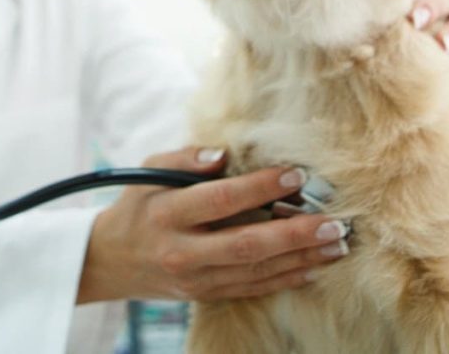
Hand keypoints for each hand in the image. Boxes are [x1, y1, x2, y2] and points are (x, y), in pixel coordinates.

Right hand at [77, 147, 349, 303]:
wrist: (112, 260)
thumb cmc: (139, 204)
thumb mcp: (150, 171)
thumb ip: (186, 158)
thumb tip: (225, 153)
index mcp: (167, 213)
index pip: (220, 199)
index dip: (260, 187)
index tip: (296, 174)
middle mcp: (182, 250)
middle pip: (246, 244)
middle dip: (294, 234)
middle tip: (333, 223)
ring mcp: (195, 278)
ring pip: (256, 271)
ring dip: (301, 259)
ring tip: (337, 245)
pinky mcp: (205, 294)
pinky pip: (252, 289)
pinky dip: (285, 279)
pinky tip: (314, 268)